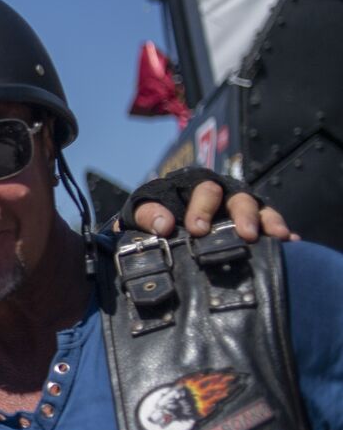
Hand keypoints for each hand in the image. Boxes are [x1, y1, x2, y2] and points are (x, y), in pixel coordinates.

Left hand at [124, 168, 294, 241]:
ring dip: (266, 220)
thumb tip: (162, 225)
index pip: (204, 191)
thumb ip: (146, 215)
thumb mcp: (140, 215)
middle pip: (237, 198)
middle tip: (244, 234)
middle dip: (241, 214)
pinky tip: (290, 241)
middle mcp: (220, 194)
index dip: (201, 209)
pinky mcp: (253, 222)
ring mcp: (238, 208)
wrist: (158, 230)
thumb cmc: (152, 220)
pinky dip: (281, 231)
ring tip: (273, 236)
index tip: (196, 230)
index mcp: (192, 188)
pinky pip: (271, 223)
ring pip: (257, 208)